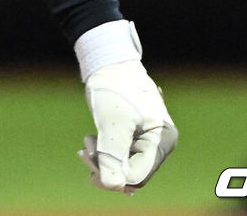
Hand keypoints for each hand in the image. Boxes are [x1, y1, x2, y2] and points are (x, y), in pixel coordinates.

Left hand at [80, 60, 176, 192]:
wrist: (108, 59)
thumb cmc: (113, 86)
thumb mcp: (112, 121)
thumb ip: (113, 155)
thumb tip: (113, 186)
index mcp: (163, 140)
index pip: (137, 175)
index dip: (112, 173)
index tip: (88, 154)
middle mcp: (159, 143)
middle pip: (131, 174)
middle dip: (105, 166)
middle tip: (84, 149)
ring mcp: (148, 140)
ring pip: (124, 166)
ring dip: (102, 159)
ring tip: (87, 141)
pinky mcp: (136, 136)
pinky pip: (121, 156)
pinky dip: (105, 152)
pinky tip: (91, 141)